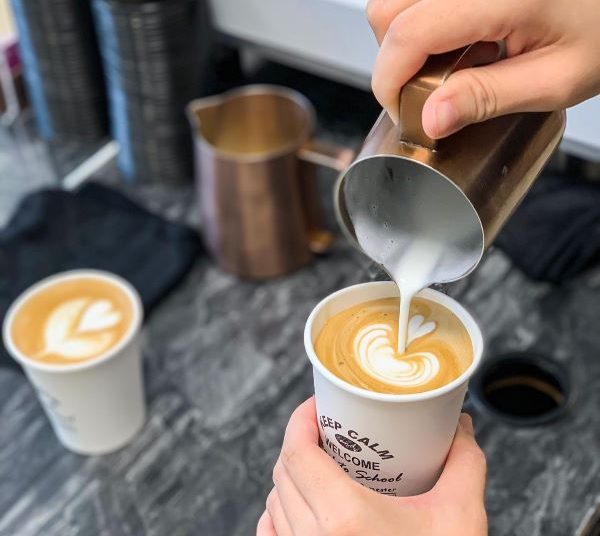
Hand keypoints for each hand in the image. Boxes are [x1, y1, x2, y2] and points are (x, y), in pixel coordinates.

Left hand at [257, 397, 486, 535]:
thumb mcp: (460, 516)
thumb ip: (464, 463)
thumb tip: (461, 426)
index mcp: (343, 517)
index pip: (297, 452)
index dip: (300, 419)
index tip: (317, 406)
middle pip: (284, 471)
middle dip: (300, 441)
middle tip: (326, 430)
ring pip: (275, 500)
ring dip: (291, 474)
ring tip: (318, 462)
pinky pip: (272, 532)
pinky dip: (280, 511)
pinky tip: (299, 503)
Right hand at [367, 0, 599, 137]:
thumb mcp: (556, 79)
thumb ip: (488, 97)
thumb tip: (430, 119)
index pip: (407, 35)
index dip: (390, 84)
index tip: (406, 115)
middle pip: (386, 11)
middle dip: (393, 62)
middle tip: (428, 91)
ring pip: (394, 1)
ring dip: (404, 39)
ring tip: (449, 62)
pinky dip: (421, 22)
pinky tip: (457, 40)